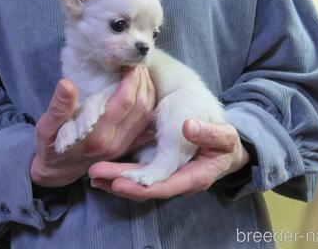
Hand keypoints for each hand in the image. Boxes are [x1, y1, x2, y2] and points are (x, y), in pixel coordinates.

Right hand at [31, 66, 155, 187]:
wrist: (57, 171)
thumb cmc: (50, 146)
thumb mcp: (46, 127)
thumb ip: (58, 107)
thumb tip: (66, 84)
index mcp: (96, 136)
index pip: (124, 101)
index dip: (131, 79)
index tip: (127, 62)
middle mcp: (114, 142)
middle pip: (141, 106)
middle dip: (142, 81)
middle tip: (137, 63)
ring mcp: (123, 147)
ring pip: (147, 115)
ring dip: (148, 91)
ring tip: (141, 73)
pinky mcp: (127, 148)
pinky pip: (147, 125)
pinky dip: (150, 106)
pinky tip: (145, 91)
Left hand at [88, 120, 249, 200]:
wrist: (225, 144)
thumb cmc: (225, 140)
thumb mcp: (224, 135)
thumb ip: (209, 133)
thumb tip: (189, 127)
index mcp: (195, 176)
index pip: (165, 185)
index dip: (141, 185)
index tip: (119, 181)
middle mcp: (178, 182)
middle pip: (145, 188)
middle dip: (119, 183)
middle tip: (95, 175)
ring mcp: (167, 177)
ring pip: (138, 184)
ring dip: (114, 179)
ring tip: (92, 173)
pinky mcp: (159, 168)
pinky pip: (138, 174)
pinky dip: (120, 172)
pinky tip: (102, 169)